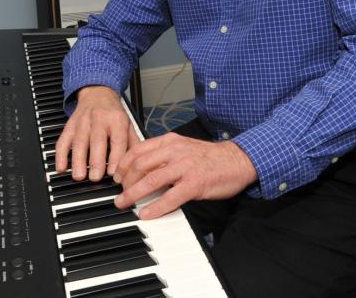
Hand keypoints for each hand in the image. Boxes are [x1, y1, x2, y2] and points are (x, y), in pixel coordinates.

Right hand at [54, 85, 137, 181]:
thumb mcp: (129, 123)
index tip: (113, 173)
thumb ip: (133, 143)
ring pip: (79, 141)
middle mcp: (99, 119)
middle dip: (95, 160)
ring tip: (79, 176)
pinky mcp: (70, 125)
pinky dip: (60, 155)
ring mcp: (82, 122)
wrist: (97, 92)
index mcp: (117, 120)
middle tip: (95, 177)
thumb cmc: (113, 113)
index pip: (117, 139)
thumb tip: (138, 163)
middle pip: (97, 140)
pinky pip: (63, 140)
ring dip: (78, 160)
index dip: (115, 157)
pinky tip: (61, 167)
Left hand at [113, 133, 257, 219]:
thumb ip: (164, 154)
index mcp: (170, 141)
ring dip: (133, 194)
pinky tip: (147, 213)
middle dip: (125, 181)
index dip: (123, 164)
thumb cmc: (210, 156)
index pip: (138, 150)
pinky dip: (155, 207)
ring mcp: (184, 167)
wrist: (238, 159)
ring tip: (124, 203)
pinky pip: (170, 197)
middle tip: (119, 193)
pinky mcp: (194, 184)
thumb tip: (143, 167)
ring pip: (151, 180)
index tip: (117, 176)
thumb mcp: (184, 147)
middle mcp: (174, 152)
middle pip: (140, 165)